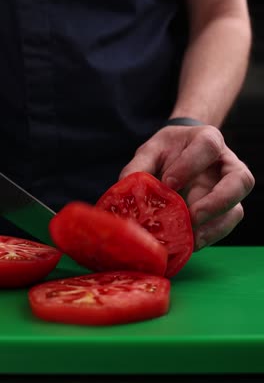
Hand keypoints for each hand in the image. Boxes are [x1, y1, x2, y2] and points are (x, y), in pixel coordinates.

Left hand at [119, 125, 254, 249]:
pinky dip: (209, 237)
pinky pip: (225, 226)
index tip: (169, 182)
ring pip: (236, 209)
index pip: (208, 146)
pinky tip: (189, 243)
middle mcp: (227, 164)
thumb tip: (123, 191)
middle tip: (191, 216)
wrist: (181, 154)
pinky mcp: (226, 210)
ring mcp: (230, 189)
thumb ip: (138, 167)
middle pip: (240, 180)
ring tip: (190, 239)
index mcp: (208, 140)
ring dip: (214, 227)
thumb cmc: (168, 151)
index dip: (191, 164)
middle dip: (217, 201)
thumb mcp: (151, 151)